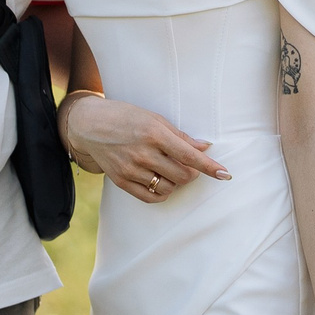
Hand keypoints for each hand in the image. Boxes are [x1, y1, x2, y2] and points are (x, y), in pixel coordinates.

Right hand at [62, 92, 229, 203]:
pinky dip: (162, 193)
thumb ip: (180, 136)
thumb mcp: (154, 118)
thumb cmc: (126, 117)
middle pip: (182, 176)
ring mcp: (130, 169)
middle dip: (192, 174)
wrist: (89, 124)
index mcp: (154, 134)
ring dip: (176, 183)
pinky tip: (161, 181)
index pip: (189, 155)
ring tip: (171, 170)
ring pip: (168, 188)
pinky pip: (150, 197)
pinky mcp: (121, 181)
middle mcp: (143, 153)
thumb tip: (205, 147)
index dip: (209, 166)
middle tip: (189, 165)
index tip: (225, 174)